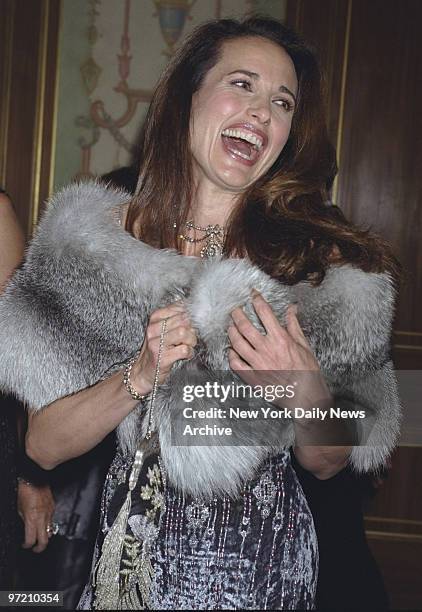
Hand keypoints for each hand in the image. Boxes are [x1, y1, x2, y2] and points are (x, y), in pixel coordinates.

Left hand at [17, 481, 54, 552]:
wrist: (35, 478)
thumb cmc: (25, 491)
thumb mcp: (19, 509)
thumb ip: (24, 520)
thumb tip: (26, 527)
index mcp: (32, 519)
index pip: (31, 539)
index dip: (27, 545)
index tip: (24, 545)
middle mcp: (42, 517)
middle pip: (45, 540)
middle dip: (39, 547)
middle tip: (35, 549)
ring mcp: (50, 512)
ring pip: (50, 531)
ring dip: (44, 536)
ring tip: (39, 537)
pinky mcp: (53, 507)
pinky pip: (52, 520)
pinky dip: (47, 524)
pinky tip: (42, 522)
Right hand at [131, 300, 196, 394]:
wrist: (142, 372)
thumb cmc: (156, 350)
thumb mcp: (162, 330)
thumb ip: (176, 319)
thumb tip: (193, 311)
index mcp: (155, 318)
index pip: (179, 307)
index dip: (191, 315)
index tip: (191, 324)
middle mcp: (153, 329)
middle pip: (183, 319)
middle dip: (192, 329)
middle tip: (190, 338)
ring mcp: (156, 343)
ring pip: (184, 332)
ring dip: (191, 340)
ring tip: (188, 345)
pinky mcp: (162, 357)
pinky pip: (184, 349)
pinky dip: (189, 352)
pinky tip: (186, 355)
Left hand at [228, 293, 330, 408]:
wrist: (306, 397)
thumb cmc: (308, 372)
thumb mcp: (304, 346)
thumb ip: (294, 326)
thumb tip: (292, 309)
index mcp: (281, 339)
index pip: (265, 313)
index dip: (257, 300)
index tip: (253, 294)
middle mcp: (267, 349)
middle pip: (245, 326)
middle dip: (237, 314)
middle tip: (235, 310)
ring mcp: (258, 364)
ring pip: (237, 343)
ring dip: (232, 332)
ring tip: (231, 327)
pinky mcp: (253, 377)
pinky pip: (236, 364)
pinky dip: (231, 355)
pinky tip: (232, 350)